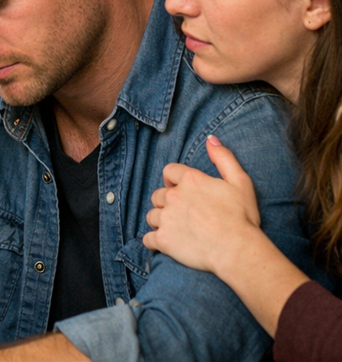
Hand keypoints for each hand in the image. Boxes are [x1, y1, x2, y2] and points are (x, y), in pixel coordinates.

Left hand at [143, 135, 260, 273]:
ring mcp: (166, 218)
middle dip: (166, 202)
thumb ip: (223, 157)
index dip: (173, 181)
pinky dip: (153, 241)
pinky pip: (147, 239)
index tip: (180, 190)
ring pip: (152, 215)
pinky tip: (162, 244)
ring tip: (174, 228)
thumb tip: (210, 139)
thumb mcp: (240, 181)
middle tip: (181, 212)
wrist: (238, 250)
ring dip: (160, 221)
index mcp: (189, 180)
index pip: (169, 172)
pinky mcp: (163, 240)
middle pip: (158, 194)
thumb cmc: (242, 217)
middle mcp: (173, 196)